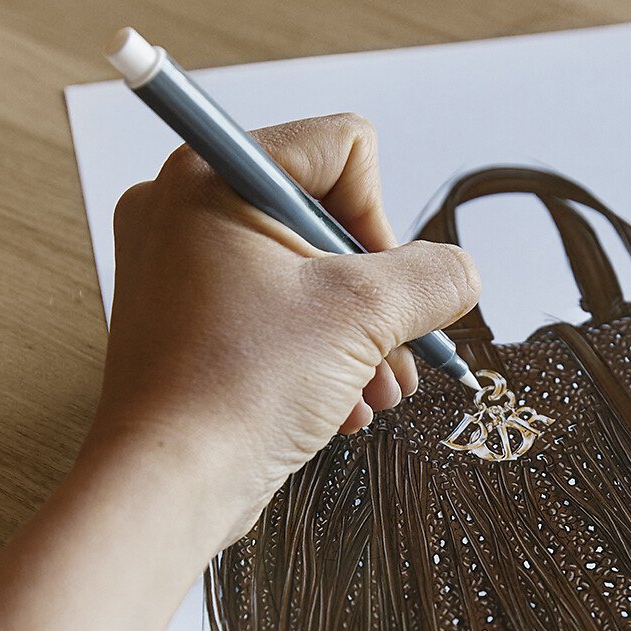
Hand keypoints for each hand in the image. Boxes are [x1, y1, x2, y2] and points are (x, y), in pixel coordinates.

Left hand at [94, 113, 479, 545]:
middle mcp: (186, 209)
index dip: (380, 218)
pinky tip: (342, 408)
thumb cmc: (243, 386)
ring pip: (306, 275)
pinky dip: (317, 356)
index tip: (377, 286)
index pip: (343, 148)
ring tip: (375, 392)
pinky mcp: (187, 325)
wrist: (170, 482)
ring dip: (357, 335)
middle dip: (374, 293)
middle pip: (328, 217)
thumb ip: (432, 278)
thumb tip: (460, 272)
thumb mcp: (364, 316)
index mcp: (214, 176)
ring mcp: (181, 269)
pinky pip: (274, 314)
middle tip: (390, 348)